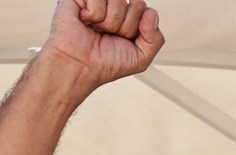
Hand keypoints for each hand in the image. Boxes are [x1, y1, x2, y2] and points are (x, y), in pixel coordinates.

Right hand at [41, 0, 164, 88]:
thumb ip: (155, 38)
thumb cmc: (106, 63)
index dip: (137, 28)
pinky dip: (94, 15)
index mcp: (129, 16)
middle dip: (125, 26)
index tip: (123, 39)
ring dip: (109, 22)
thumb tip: (151, 12)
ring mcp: (98, 0)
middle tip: (109, 35)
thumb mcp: (140, 57)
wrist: (79, 67)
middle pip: (136, 3)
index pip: (145, 9)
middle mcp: (115, 5)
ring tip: (97, 29)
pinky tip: (85, 21)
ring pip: (118, 0)